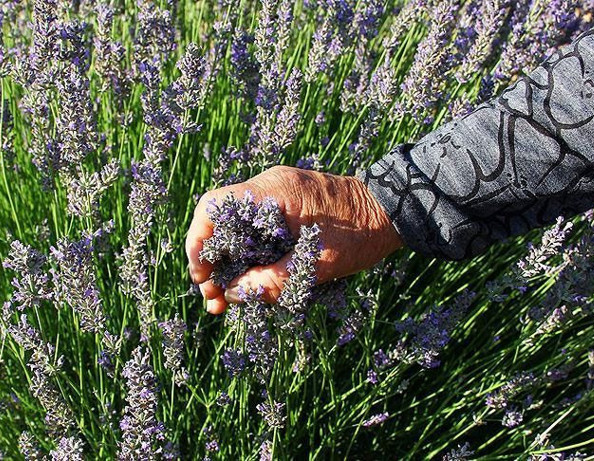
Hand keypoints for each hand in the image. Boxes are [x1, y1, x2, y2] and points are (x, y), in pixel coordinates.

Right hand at [185, 165, 403, 313]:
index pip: (214, 206)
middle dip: (211, 261)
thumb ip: (274, 280)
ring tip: (228, 300)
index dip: (199, 242)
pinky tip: (249, 282)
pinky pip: (255, 230)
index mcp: (273, 191)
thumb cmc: (362, 233)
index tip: (203, 276)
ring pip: (236, 228)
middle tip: (214, 299)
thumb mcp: (319, 263)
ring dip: (229, 263)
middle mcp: (269, 187)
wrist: (394, 210)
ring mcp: (277, 195)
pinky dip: (248, 256)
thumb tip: (234, 294)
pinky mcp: (287, 208)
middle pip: (219, 220)